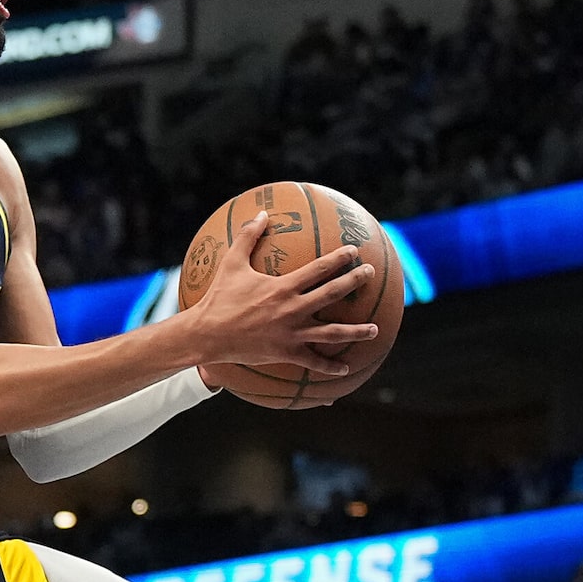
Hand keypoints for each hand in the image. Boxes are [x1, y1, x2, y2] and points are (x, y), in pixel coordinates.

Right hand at [183, 211, 379, 377]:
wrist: (207, 334)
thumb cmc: (219, 297)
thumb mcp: (232, 263)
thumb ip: (249, 237)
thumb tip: (261, 213)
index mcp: (283, 287)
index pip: (318, 269)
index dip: (339, 259)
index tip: (354, 251)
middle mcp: (292, 309)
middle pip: (332, 294)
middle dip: (355, 283)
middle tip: (370, 274)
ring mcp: (291, 333)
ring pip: (332, 333)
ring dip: (356, 331)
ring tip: (375, 328)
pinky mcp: (286, 353)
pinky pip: (313, 362)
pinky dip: (330, 367)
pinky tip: (346, 368)